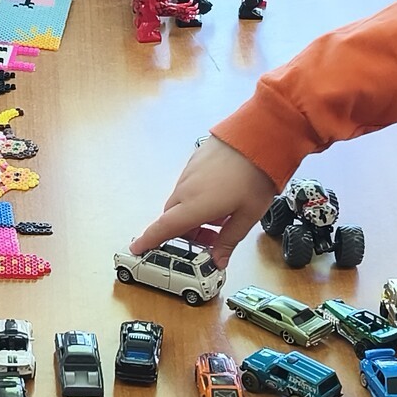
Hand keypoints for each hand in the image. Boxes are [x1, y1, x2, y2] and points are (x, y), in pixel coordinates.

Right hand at [127, 134, 278, 267]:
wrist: (258, 136)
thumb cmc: (255, 175)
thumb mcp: (248, 216)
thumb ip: (229, 240)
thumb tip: (218, 260)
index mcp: (195, 206)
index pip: (164, 228)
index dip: (148, 240)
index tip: (137, 248)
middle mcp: (186, 189)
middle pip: (173, 218)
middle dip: (185, 233)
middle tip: (209, 240)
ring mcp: (189, 173)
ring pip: (181, 202)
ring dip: (192, 214)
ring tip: (220, 216)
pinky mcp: (194, 161)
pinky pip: (188, 186)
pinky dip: (196, 197)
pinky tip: (220, 195)